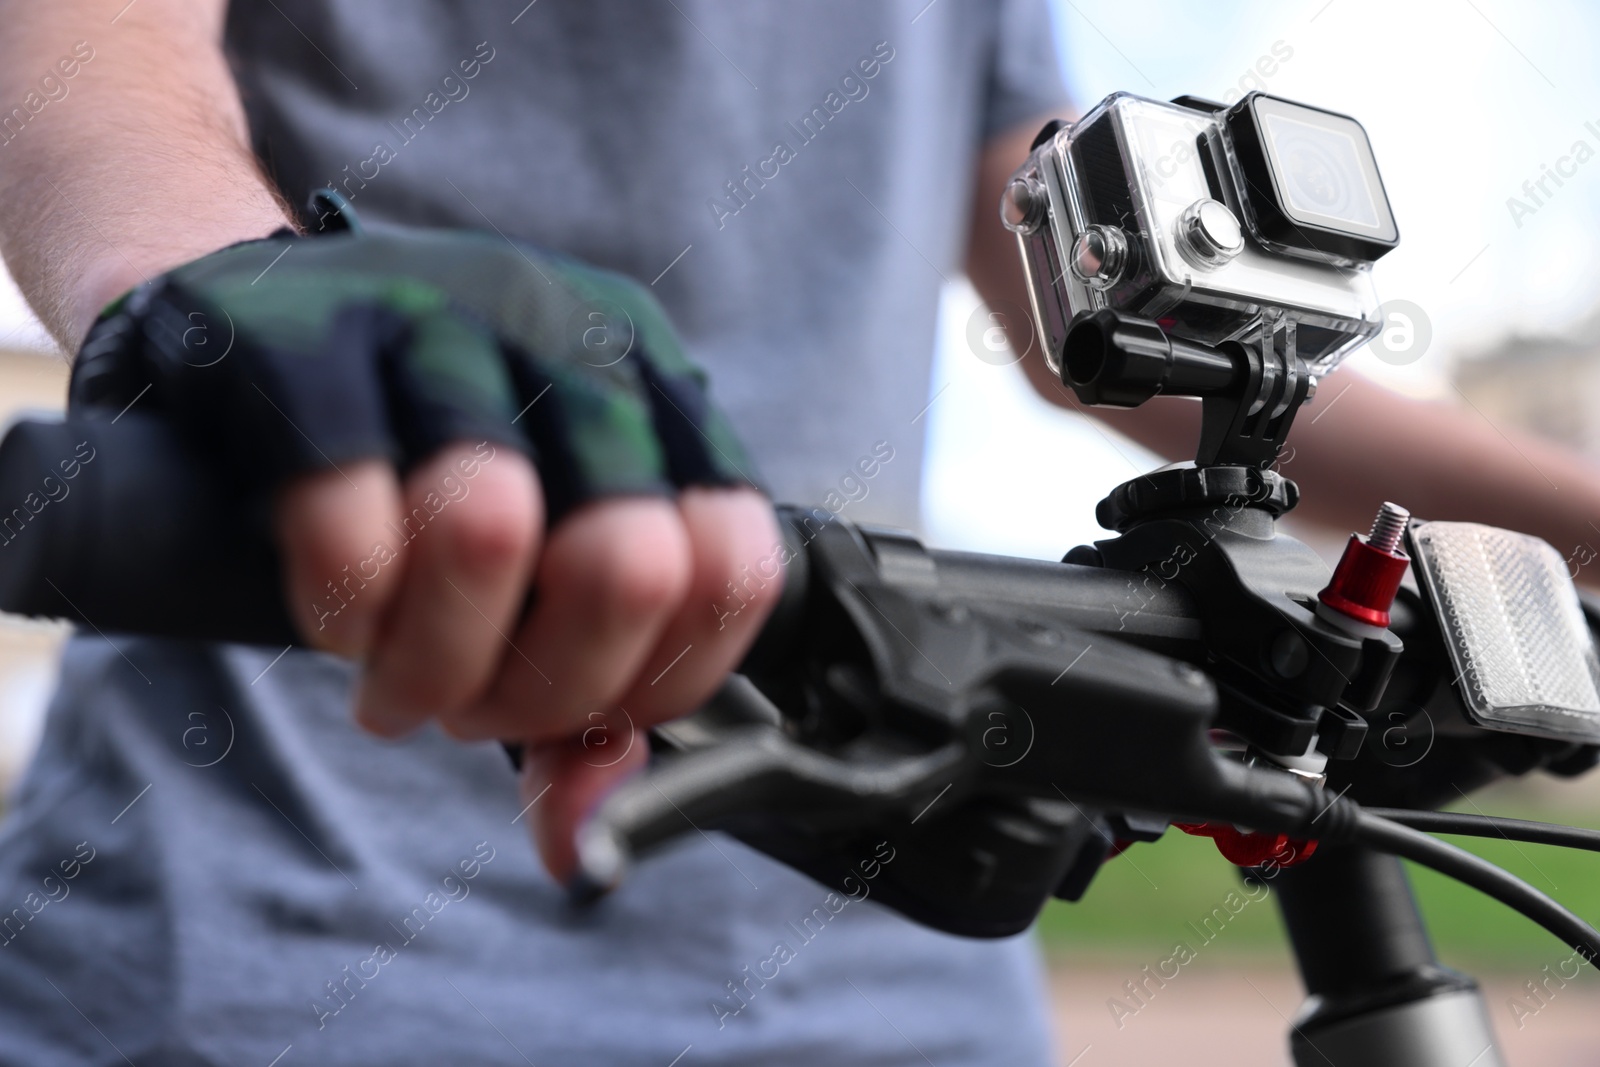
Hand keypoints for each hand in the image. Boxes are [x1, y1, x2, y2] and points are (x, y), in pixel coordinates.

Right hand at [73, 215, 782, 880]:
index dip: (662, 679)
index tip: (583, 710)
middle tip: (469, 710)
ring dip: (432, 667)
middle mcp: (575, 341)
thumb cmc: (421, 467)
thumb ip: (581, 707)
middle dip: (540, 691)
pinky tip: (334, 621)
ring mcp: (446, 319)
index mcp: (660, 393)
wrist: (252, 322)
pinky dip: (340, 614)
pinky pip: (347, 516)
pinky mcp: (310, 336)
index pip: (734, 565)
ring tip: (392, 683)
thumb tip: (588, 846)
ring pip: (489, 530)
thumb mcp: (531, 572)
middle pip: (625, 565)